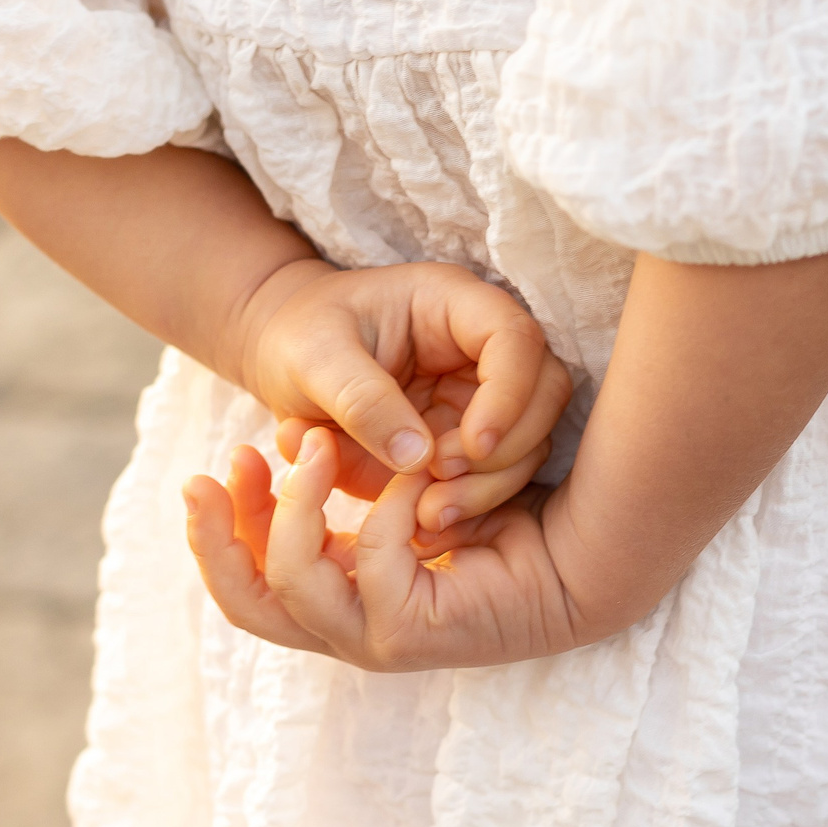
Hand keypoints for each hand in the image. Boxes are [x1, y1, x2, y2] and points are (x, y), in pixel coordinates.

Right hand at [184, 427, 582, 671]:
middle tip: (205, 474)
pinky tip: (414, 470)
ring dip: (289, 509)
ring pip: (291, 586)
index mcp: (342, 599)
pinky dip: (386, 505)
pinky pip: (370, 558)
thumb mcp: (404, 493)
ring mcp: (376, 640)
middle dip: (215, 538)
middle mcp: (349, 628)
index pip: (250, 582)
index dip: (221, 526)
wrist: (581, 555)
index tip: (222, 462)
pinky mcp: (412, 634)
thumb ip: (352, 490)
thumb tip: (295, 453)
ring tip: (307, 445)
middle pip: (246, 604)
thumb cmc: (502, 516)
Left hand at [230, 258, 570, 519]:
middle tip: (443, 478)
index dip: (510, 393)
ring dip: (491, 484)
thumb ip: (361, 400)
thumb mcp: (311, 358)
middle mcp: (480, 349)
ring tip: (428, 509)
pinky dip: (471, 504)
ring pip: (529, 442)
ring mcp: (479, 396)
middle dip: (508, 446)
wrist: (283, 360)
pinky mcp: (466, 441)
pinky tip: (427, 521)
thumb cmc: (297, 338)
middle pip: (544, 392)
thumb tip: (420, 458)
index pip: (515, 337)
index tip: (472, 445)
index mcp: (452, 304)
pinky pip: (495, 476)